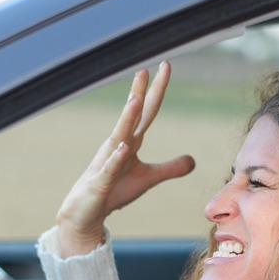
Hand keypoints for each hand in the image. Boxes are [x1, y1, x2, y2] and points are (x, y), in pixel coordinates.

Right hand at [56, 62, 194, 256]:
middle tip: (146, 68)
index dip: (156, 90)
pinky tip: (124, 148)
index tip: (165, 65)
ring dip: (126, 119)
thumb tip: (193, 161)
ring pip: (119, 137)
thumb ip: (169, 168)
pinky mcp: (101, 182)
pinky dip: (117, 158)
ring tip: (135, 99)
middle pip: (132, 116)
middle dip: (139, 93)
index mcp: (130, 141)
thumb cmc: (113, 191)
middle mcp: (118, 145)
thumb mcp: (148, 179)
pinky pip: (110, 169)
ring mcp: (107, 162)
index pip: (147, 111)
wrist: (85, 213)